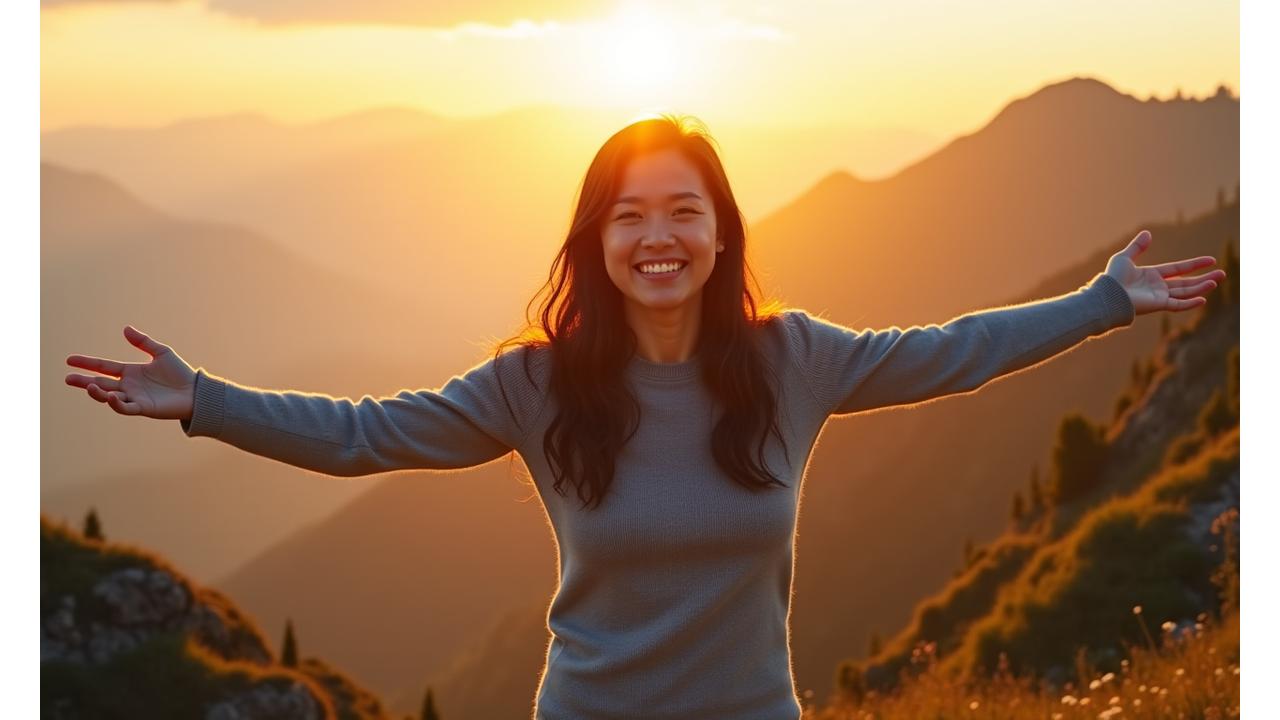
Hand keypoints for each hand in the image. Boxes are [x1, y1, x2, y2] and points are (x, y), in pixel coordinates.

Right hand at [65, 326, 198, 419]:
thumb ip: (143, 342)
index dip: (87, 363)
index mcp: (130, 372)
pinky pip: (125, 407)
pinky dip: (116, 403)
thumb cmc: (180, 372)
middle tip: (68, 378)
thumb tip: (125, 328)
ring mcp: (134, 398)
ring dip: (98, 393)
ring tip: (89, 385)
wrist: (195, 390)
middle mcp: (129, 386)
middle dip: (83, 381)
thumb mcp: (161, 352)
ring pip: (109, 397)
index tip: (69, 360)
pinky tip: (111, 396)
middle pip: (101, 383)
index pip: (104, 367)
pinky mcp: (143, 408)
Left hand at [1105, 230, 1226, 315]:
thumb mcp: (1124, 257)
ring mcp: (1159, 296)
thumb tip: (1148, 232)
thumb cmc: (1112, 277)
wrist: (1107, 294)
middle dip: (1204, 278)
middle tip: (1222, 274)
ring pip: (1185, 292)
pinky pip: (1177, 305)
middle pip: (1186, 282)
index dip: (1194, 264)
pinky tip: (1203, 299)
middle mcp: (1158, 286)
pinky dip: (1190, 303)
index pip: (1178, 269)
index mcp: (1151, 275)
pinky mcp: (1158, 305)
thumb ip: (1138, 246)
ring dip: (1201, 287)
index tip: (1211, 260)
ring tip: (1217, 281)